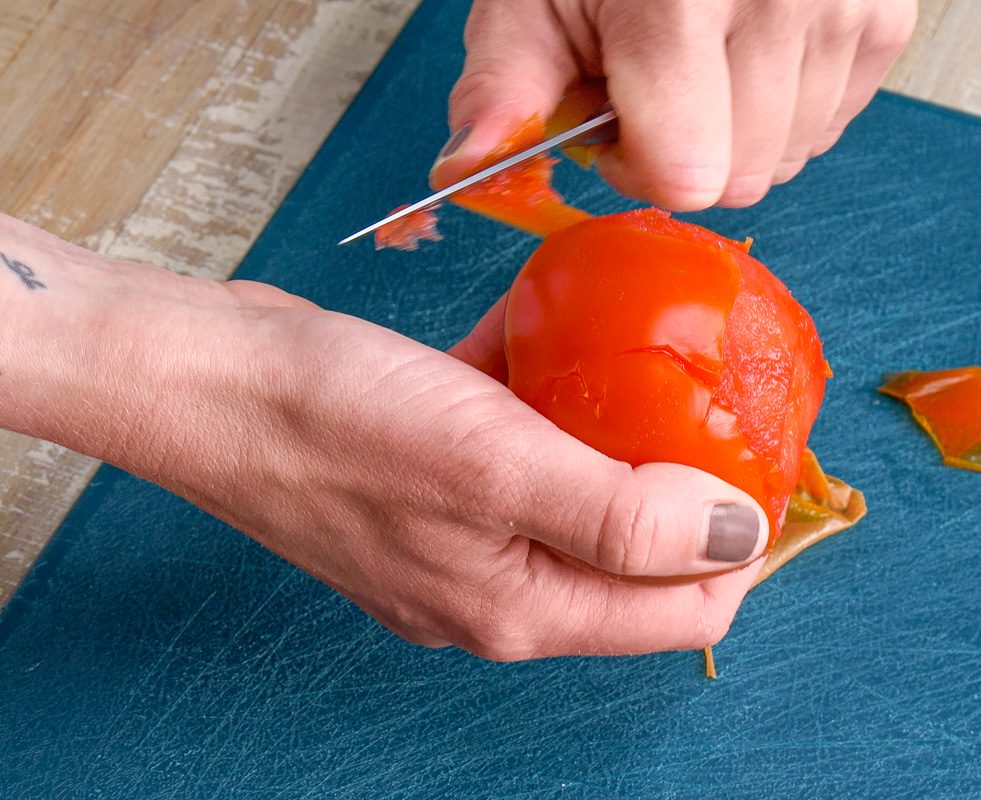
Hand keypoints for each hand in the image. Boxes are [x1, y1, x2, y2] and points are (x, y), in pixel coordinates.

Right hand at [0, 217, 769, 659]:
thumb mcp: (495, 466)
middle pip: (641, 553)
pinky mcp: (437, 483)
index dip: (739, 539)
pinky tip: (550, 340)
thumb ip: (624, 516)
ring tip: (641, 358)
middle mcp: (501, 586)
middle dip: (688, 479)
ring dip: (618, 429)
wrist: (207, 379)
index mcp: (523, 608)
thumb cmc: (332, 422)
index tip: (760, 452)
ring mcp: (466, 535)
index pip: (684, 609)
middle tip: (711, 392)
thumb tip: (738, 536)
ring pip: (584, 492)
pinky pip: (524, 451)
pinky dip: (549, 400)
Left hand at [433, 0, 916, 208]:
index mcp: (679, 7)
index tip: (616, 121)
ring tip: (703, 58)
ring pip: (790, 157)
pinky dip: (786, 106)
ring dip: (737, 132)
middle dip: (687, 153)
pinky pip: (831, 122)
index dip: (639, 168)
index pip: (687, 178)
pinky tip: (750, 52)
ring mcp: (846, 8)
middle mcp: (780, 2)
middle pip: (743, 179)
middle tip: (657, 83)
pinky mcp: (885, 15)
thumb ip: (503, 88)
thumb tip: (462, 170)